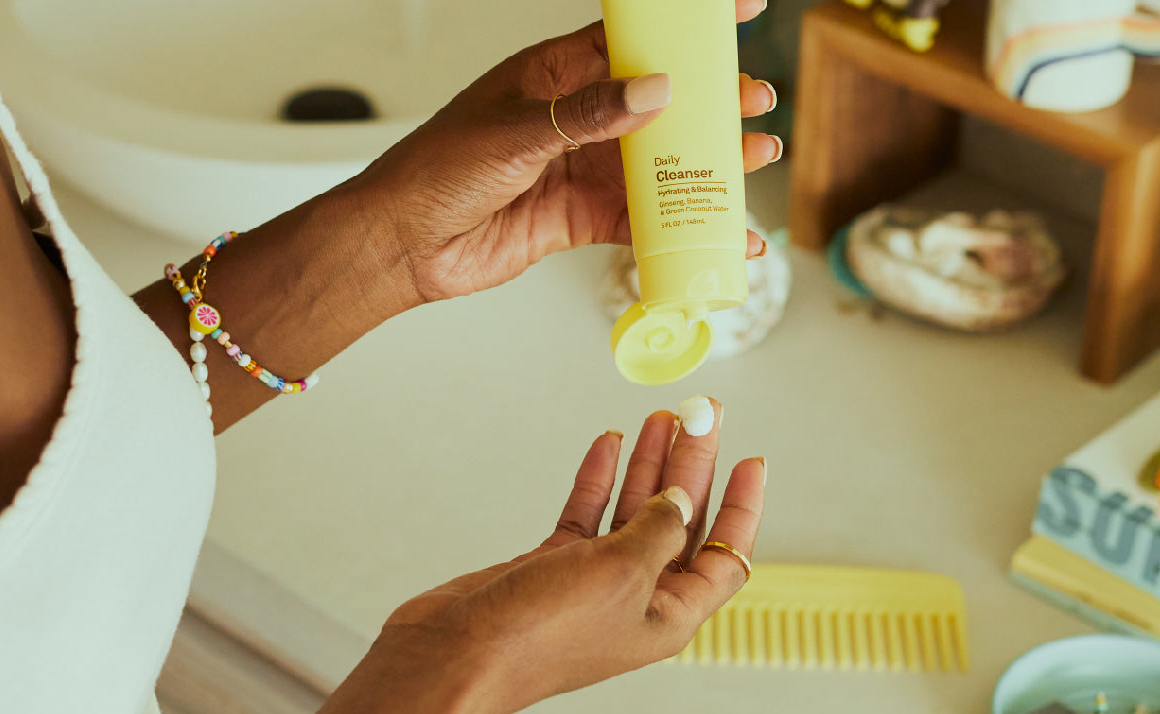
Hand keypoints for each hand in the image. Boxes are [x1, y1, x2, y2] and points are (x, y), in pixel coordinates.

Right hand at [289, 405, 765, 713]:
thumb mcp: (621, 572)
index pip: (725, 554)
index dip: (742, 505)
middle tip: (702, 415)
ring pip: (633, 511)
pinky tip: (608, 445)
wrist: (456, 655)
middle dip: (692, 466)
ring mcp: (593, 582)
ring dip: (648, 464)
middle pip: (680, 522)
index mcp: (669, 616)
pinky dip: (598, 479)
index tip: (751, 459)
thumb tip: (678, 501)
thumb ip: (657, 530)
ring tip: (662, 417)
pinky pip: (588, 515)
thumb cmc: (538, 636)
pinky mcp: (552, 568)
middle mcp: (636, 600)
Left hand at [334, 0, 780, 302]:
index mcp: (554, 74)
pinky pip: (645, 221)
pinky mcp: (583, 218)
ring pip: (660, 162)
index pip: (629, 39)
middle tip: (755, 99)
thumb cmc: (434, 171)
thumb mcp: (514, 132)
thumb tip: (655, 91)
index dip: (681, 26)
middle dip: (710, 101)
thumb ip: (587, 115)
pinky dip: (685, 228)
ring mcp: (582, 168)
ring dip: (709, 162)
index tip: (736, 9)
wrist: (402, 245)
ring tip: (757, 156)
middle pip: (658, 103)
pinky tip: (723, 235)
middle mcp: (575, 118)